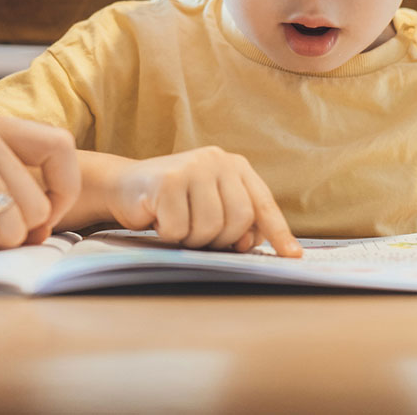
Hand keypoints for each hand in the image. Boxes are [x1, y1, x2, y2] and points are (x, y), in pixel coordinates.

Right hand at [104, 146, 301, 256]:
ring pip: (209, 228)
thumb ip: (236, 221)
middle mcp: (216, 160)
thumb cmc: (172, 202)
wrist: (124, 185)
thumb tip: (252, 243)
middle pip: (239, 221)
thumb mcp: (210, 206)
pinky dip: (168, 234)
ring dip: (191, 239)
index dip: (278, 233)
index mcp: (234, 166)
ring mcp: (192, 167)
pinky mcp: (167, 180)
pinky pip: (179, 230)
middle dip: (219, 240)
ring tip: (177, 223)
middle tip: (196, 234)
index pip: (262, 204)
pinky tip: (158, 217)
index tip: (293, 257)